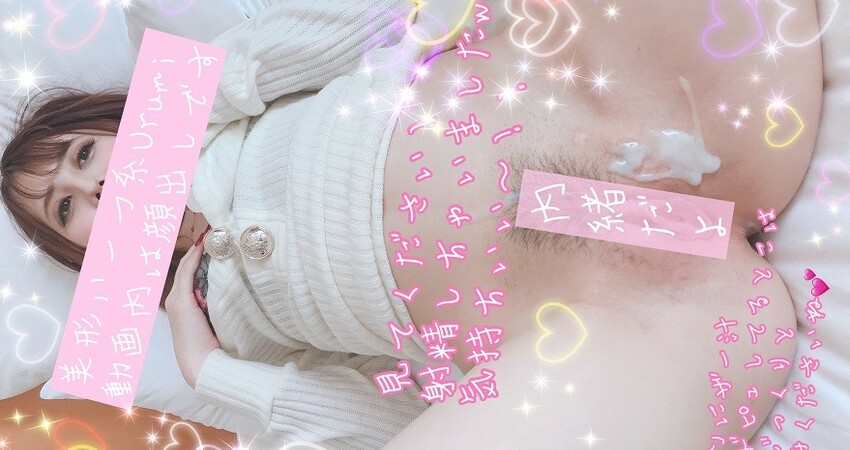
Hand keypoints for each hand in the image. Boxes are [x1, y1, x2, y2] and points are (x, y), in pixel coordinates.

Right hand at [165, 238, 219, 388]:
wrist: (200, 364)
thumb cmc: (210, 347)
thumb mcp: (215, 322)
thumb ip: (220, 307)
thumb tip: (236, 293)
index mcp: (182, 304)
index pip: (187, 273)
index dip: (197, 256)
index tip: (210, 241)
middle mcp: (175, 299)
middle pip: (184, 266)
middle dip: (196, 248)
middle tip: (209, 231)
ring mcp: (176, 299)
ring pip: (185, 266)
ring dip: (196, 249)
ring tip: (209, 233)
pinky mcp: (181, 302)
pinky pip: (187, 272)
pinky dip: (194, 257)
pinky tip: (204, 245)